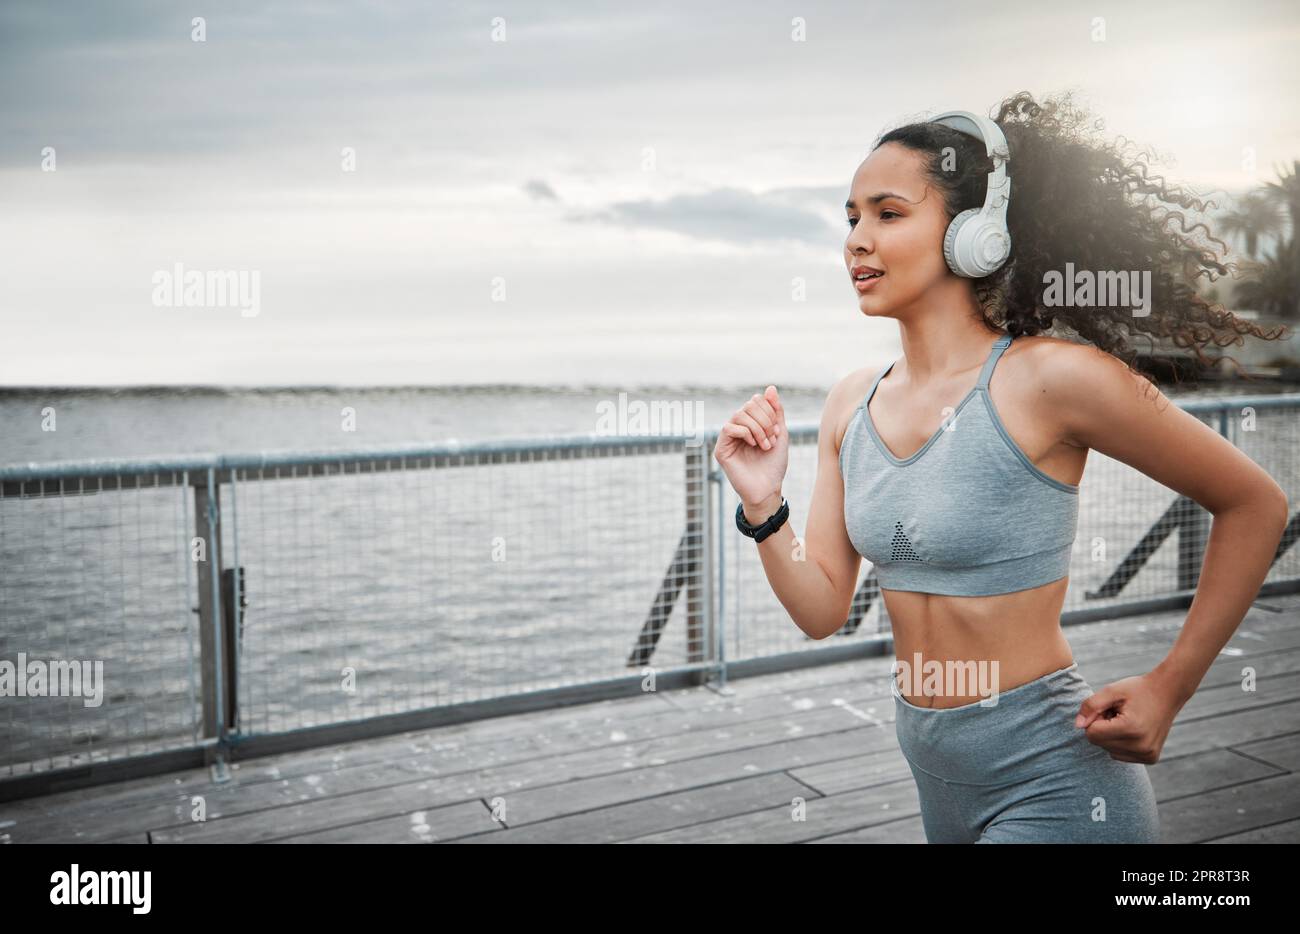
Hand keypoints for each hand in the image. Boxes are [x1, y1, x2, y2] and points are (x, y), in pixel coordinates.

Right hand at [714, 385, 788, 509]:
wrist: (768, 488)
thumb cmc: (774, 464)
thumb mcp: (780, 433)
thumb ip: (776, 411)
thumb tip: (771, 388)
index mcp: (751, 423)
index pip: (756, 400)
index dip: (770, 411)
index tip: (778, 430)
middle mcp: (738, 428)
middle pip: (748, 405)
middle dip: (765, 420)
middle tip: (772, 438)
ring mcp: (728, 438)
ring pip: (739, 414)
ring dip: (757, 428)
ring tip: (765, 444)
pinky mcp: (721, 449)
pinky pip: (729, 428)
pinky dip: (745, 433)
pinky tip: (753, 445)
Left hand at [1073, 672, 1183, 763]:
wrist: (1167, 693)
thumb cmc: (1137, 690)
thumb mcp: (1111, 690)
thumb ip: (1090, 706)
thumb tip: (1078, 726)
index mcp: (1131, 729)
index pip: (1092, 734)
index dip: (1094, 718)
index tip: (1107, 709)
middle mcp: (1141, 746)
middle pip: (1099, 744)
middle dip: (1103, 727)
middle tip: (1117, 713)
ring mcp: (1147, 755)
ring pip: (1109, 751)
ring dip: (1111, 736)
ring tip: (1126, 720)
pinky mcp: (1150, 758)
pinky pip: (1120, 756)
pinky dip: (1121, 743)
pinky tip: (1133, 729)